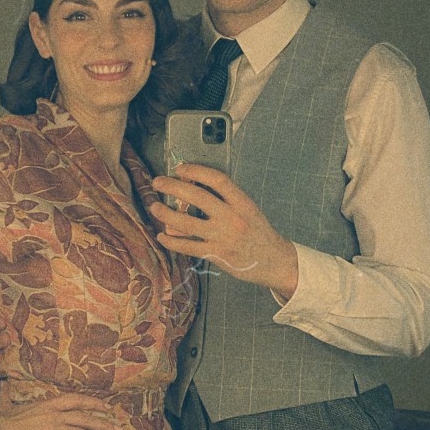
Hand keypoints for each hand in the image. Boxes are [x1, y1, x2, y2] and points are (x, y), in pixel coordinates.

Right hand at [0, 394, 122, 429]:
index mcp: (48, 403)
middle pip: (85, 417)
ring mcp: (53, 429)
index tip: (107, 407)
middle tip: (117, 428)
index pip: (76, 400)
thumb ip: (8, 395)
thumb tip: (2, 385)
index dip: (94, 403)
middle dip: (103, 422)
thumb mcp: (7, 403)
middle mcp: (54, 414)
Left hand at [151, 163, 298, 301]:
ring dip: (166, 213)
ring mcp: (223, 237)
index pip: (217, 179)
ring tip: (155, 207)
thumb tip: (192, 191)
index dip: (196, 171)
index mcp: (242, 202)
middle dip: (173, 187)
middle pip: (197, 197)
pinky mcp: (216, 255)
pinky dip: (171, 241)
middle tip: (158, 182)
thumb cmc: (258, 233)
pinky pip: (187, 246)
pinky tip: (162, 236)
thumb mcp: (247, 210)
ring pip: (187, 222)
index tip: (180, 168)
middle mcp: (232, 218)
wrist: (274, 261)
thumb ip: (225, 201)